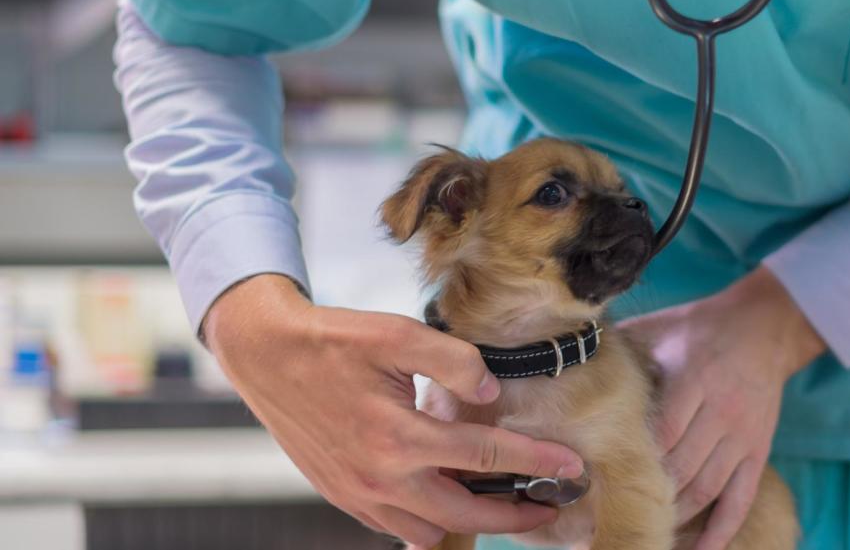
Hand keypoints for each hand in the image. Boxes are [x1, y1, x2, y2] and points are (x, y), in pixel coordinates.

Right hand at [203, 274, 583, 548]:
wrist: (265, 355)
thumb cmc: (333, 340)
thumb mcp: (398, 333)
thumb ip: (454, 361)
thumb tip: (491, 390)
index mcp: (400, 436)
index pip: (488, 455)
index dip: (536, 462)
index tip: (571, 467)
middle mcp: (381, 475)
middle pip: (467, 511)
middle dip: (514, 515)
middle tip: (547, 506)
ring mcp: (359, 492)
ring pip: (429, 529)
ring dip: (468, 520)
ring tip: (498, 500)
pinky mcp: (342, 495)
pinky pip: (394, 527)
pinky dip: (425, 521)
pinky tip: (443, 496)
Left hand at [620, 267, 822, 549]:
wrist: (765, 326)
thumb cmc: (700, 327)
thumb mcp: (661, 328)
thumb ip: (624, 346)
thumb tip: (572, 352)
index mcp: (695, 379)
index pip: (662, 434)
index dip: (634, 462)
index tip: (601, 483)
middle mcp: (722, 411)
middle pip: (682, 468)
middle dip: (649, 496)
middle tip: (614, 515)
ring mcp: (742, 436)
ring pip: (706, 489)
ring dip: (676, 516)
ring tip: (647, 532)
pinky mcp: (758, 451)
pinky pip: (740, 499)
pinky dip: (721, 531)